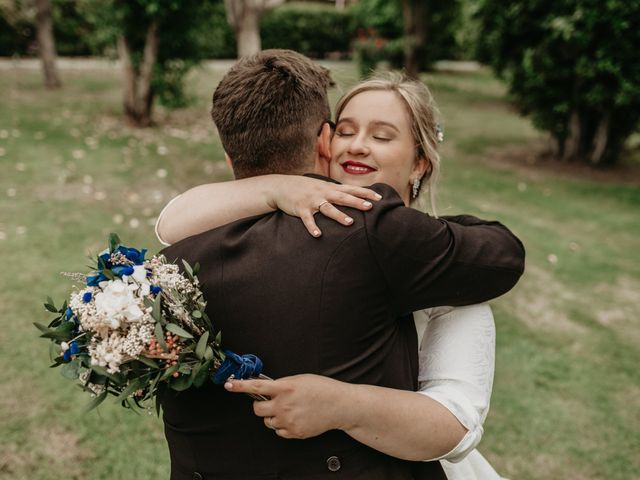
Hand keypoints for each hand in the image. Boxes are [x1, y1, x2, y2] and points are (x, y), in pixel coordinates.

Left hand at [224, 374, 350, 438]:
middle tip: (271, 402)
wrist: (339, 405)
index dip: (239, 386)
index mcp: (285, 388)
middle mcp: (283, 405)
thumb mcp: (300, 379)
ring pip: (267, 422)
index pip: (255, 387)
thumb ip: (281, 384)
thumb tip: (266, 388)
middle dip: (261, 406)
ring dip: (273, 416)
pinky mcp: (293, 432)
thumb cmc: (322, 389)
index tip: (229, 385)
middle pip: (257, 410)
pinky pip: (278, 431)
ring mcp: (288, 421)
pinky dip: (282, 426)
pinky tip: (294, 418)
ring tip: (289, 410)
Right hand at [270, 176, 381, 236]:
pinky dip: (312, 227)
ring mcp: (312, 201)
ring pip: (328, 208)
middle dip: (356, 202)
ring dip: (339, 215)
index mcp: (330, 188)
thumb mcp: (323, 187)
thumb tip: (354, 196)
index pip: (351, 189)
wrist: (282, 186)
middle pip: (342, 197)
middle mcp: (323, 193)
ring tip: (350, 223)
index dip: (365, 193)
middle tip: (370, 208)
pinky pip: (308, 219)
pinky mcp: (301, 209)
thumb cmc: (306, 188)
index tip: (379, 198)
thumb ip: (337, 191)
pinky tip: (318, 235)